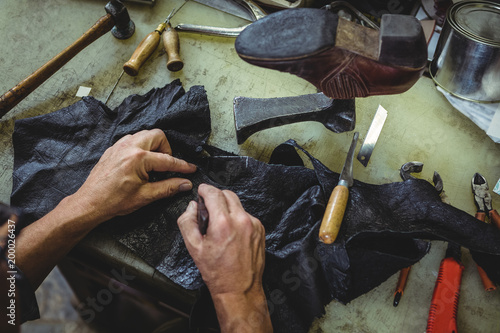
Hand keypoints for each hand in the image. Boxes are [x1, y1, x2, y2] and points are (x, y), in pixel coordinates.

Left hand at [74, 129, 196, 221]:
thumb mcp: (145, 196)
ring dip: (153, 146)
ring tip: (153, 165)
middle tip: (166, 166)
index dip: (182, 166)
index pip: (168, 160)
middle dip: (166, 149)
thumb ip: (168, 187)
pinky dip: (140, 148)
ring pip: (144, 135)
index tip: (191, 169)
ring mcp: (119, 146)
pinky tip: (140, 164)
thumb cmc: (114, 201)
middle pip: (158, 135)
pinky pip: (132, 140)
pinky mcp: (113, 149)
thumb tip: (185, 184)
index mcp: (139, 158)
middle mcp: (129, 147)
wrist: (90, 203)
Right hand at [178, 184, 271, 331]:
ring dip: (227, 207)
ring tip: (220, 224)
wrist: (239, 289)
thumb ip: (187, 221)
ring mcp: (253, 224)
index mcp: (223, 223)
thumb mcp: (193, 247)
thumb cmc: (217, 271)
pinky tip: (231, 232)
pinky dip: (237, 218)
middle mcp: (241, 220)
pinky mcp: (260, 229)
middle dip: (216, 196)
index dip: (204, 189)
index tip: (201, 191)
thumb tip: (192, 206)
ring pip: (237, 204)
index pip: (213, 192)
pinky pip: (246, 215)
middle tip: (208, 208)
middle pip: (227, 193)